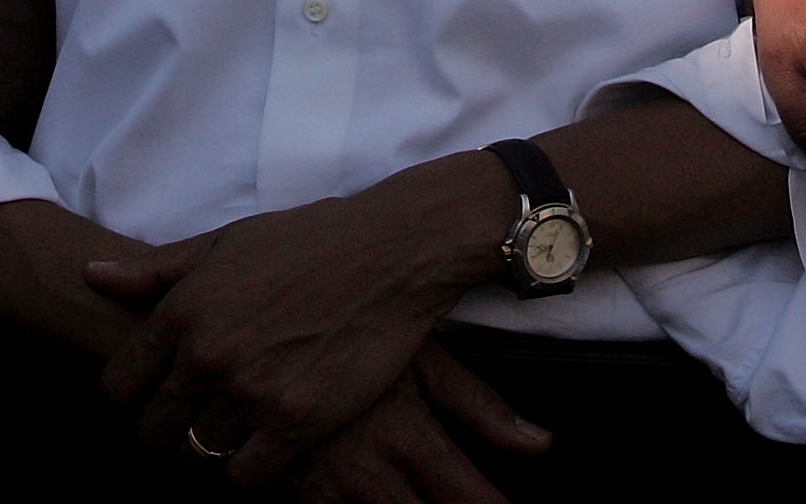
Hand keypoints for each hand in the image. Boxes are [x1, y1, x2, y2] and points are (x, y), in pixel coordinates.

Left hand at [83, 154, 506, 484]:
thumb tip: (90, 274)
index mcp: (182, 310)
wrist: (392, 251)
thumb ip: (154, 269)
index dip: (131, 402)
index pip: (118, 387)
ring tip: (233, 439)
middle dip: (167, 436)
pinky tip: (269, 451)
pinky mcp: (298, 421)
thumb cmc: (308, 241)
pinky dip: (253, 473)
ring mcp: (253, 390)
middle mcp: (208, 353)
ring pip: (199, 457)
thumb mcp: (223, 243)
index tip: (155, 401)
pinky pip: (249, 478)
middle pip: (153, 432)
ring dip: (212, 455)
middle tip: (194, 428)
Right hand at [288, 347, 546, 503]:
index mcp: (407, 435)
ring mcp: (327, 486)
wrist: (266, 320)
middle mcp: (368, 469)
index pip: (466, 496)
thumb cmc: (357, 329)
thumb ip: (481, 408)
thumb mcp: (423, 360)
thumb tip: (540, 444)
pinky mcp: (293, 492)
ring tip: (407, 487)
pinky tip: (373, 492)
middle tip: (461, 498)